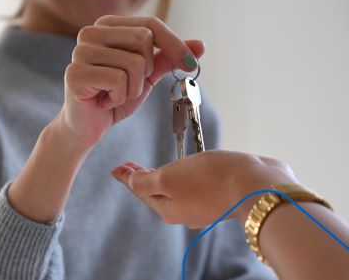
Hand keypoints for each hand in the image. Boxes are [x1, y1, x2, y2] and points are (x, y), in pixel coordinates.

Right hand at [55, 15, 205, 149]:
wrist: (87, 126)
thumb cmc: (114, 97)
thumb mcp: (147, 75)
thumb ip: (168, 58)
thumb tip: (201, 45)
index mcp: (106, 26)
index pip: (150, 25)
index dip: (174, 44)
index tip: (191, 64)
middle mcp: (90, 33)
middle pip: (144, 39)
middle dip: (147, 70)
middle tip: (130, 85)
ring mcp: (80, 52)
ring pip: (134, 63)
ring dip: (133, 88)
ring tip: (115, 95)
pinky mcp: (75, 73)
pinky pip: (118, 80)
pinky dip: (119, 98)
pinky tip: (104, 101)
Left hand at [111, 150, 298, 228]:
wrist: (257, 185)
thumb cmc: (212, 180)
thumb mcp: (168, 179)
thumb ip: (144, 181)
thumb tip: (127, 180)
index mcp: (168, 209)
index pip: (141, 191)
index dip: (128, 177)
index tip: (118, 167)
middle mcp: (186, 210)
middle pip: (158, 192)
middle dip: (144, 177)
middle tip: (131, 165)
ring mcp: (206, 203)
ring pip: (178, 188)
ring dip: (165, 176)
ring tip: (156, 166)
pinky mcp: (223, 193)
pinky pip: (197, 183)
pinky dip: (186, 174)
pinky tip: (188, 166)